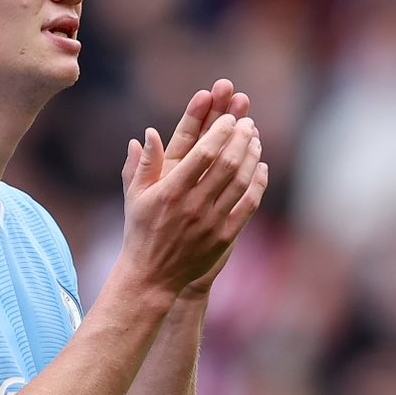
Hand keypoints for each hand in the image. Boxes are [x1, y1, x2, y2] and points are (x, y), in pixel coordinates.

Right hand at [119, 79, 268, 298]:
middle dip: (240, 138)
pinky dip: (258, 183)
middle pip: (227, 163)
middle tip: (247, 123)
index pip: (202, 153)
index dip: (220, 131)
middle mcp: (192, 206)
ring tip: (255, 140)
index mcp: (170, 193)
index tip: (228, 118)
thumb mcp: (135, 196)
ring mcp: (211, 222)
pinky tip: (260, 168)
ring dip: (252, 156)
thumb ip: (143, 164)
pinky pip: (248, 204)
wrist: (152, 275)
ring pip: (241, 181)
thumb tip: (147, 133)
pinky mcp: (225, 237)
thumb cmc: (142, 230)